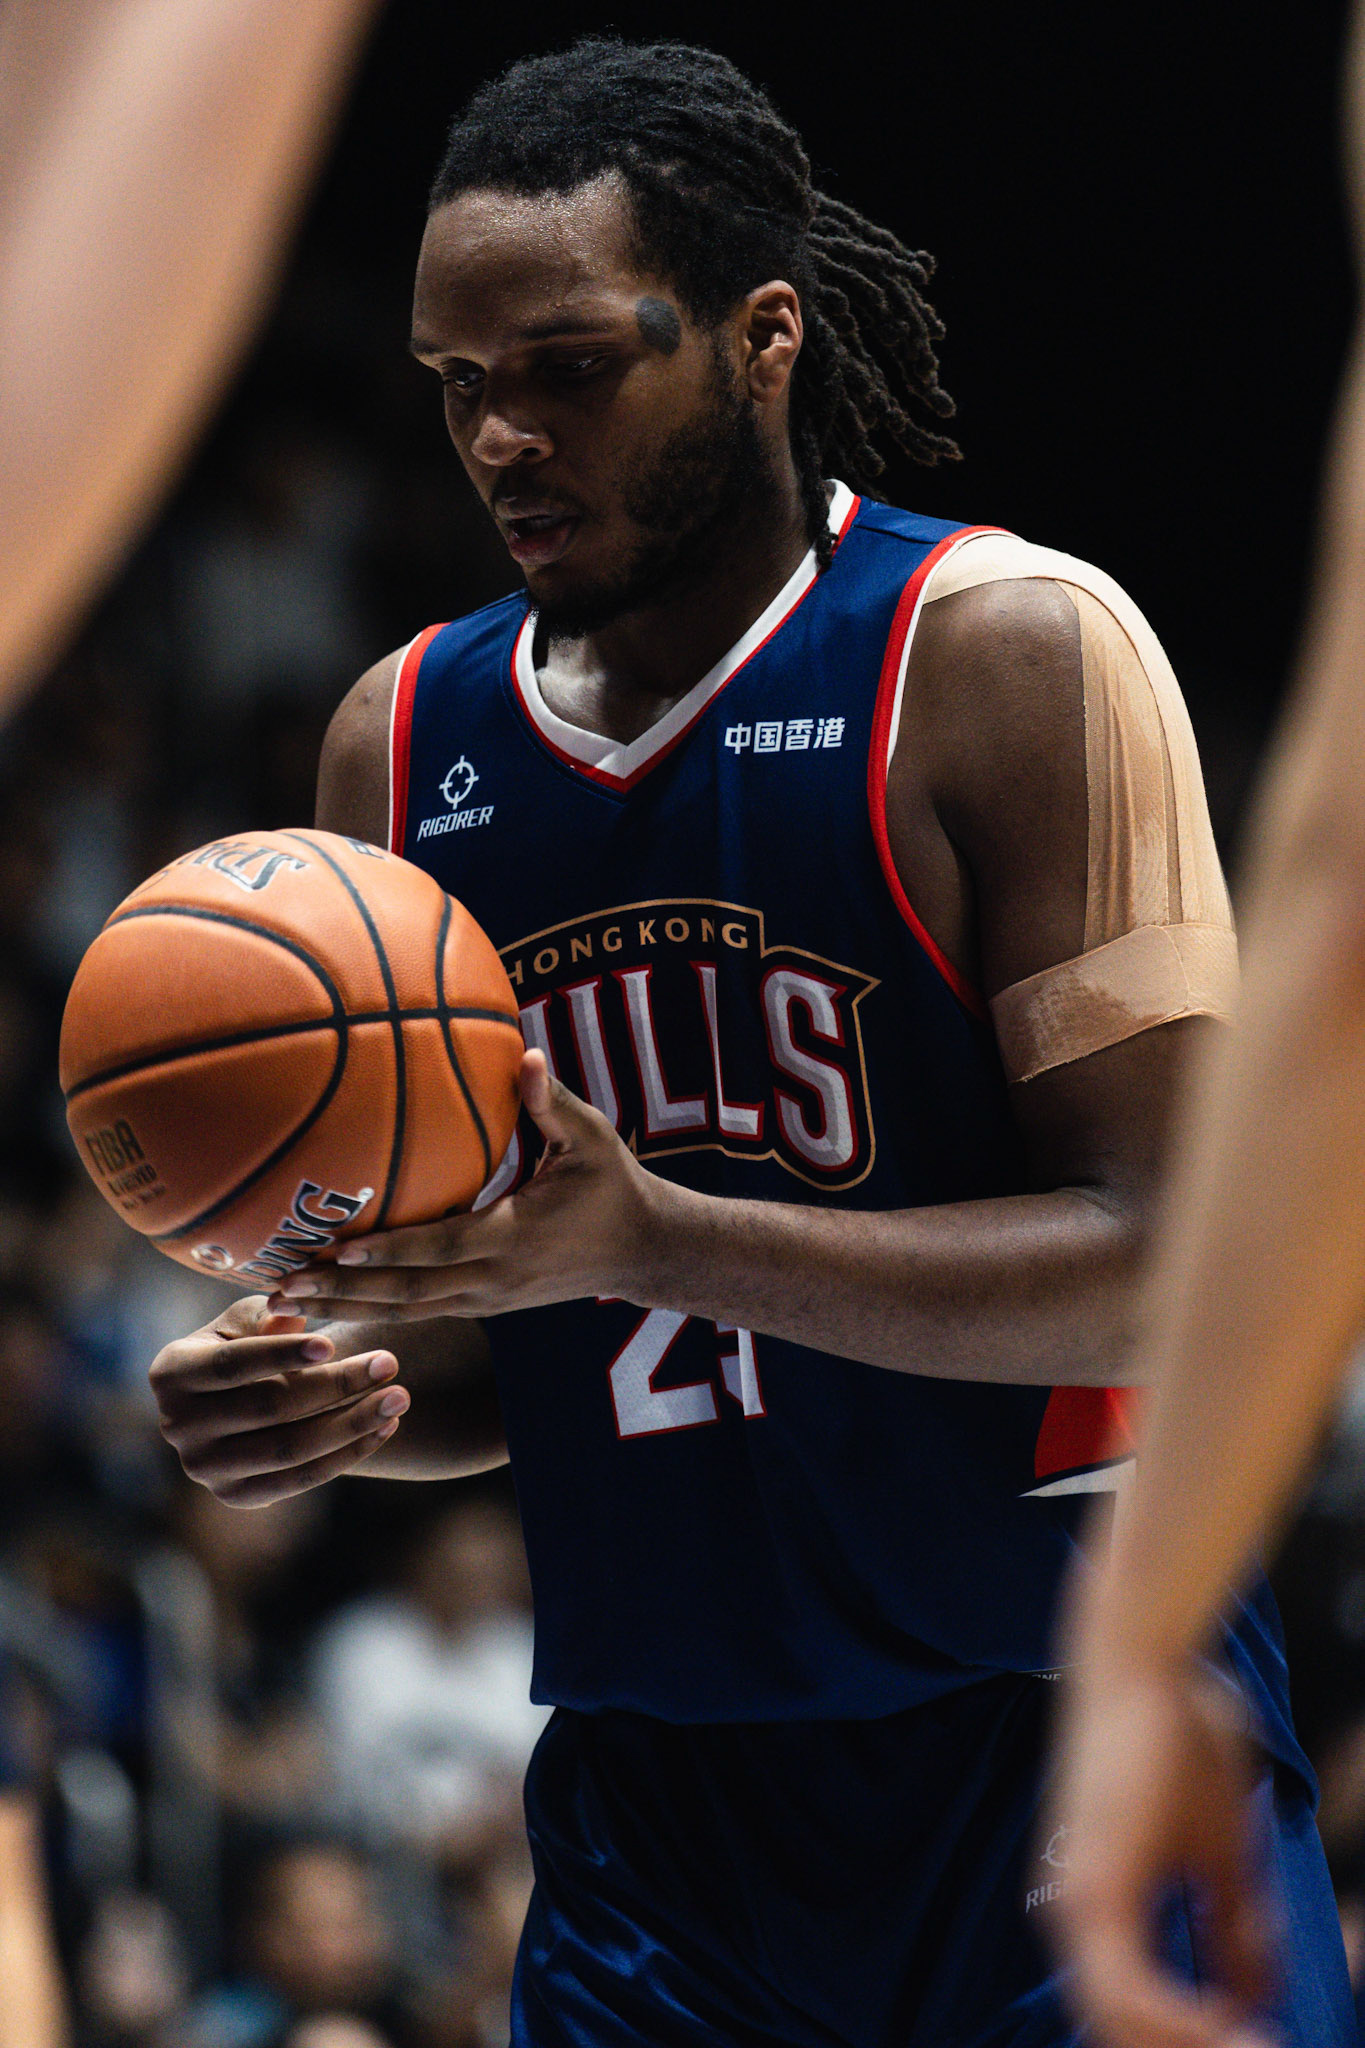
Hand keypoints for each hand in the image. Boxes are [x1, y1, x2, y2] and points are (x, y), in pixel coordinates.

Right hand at [149, 1296, 408, 1504]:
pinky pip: (301, 1479)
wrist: (227, 1401)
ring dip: (352, 1424)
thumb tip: (293, 1309)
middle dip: (336, 1385)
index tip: (333, 1342)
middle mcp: (178, 1426)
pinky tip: (386, 1427)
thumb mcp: (244, 1320)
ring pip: (290, 1449)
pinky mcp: (235, 1496)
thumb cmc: (242, 1343)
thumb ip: (267, 1314)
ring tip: (399, 1396)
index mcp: (172, 1371)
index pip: (233, 1364)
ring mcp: (204, 1468)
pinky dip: (348, 1454)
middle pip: (269, 1408)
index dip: (282, 1355)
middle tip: (390, 1363)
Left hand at [265, 1050, 672, 1321]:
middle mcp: (494, 1280)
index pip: (439, 1249)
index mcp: (514, 1237)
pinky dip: (372, 1308)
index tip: (335, 1248)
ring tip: (283, 1306)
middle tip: (280, 1286)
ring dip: (346, 1308)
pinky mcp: (485, 1306)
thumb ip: (550, 1102)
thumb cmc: (614, 1186)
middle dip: (342, 1293)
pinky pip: (420, 1312)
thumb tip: (524, 1054)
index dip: (387, 1252)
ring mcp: (488, 1300)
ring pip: (406, 1312)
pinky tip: (332, 1301)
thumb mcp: (591, 1139)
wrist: (644, 1251)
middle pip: (407, 1295)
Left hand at [1052, 1654, 1277, 2047]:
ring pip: (1115, 2022)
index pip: (1133, 2012)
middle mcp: (1078, 1914)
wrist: (1144, 1663)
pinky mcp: (1091, 1883)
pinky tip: (1229, 2031)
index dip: (1186, 2043)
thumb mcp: (1222, 1850)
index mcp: (1103, 1908)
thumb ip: (1232, 1925)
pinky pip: (1123, 1987)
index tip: (1254, 2047)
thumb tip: (1253, 1995)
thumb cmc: (1179, 1737)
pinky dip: (1173, 2022)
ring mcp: (1077, 1901)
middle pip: (1118, 2029)